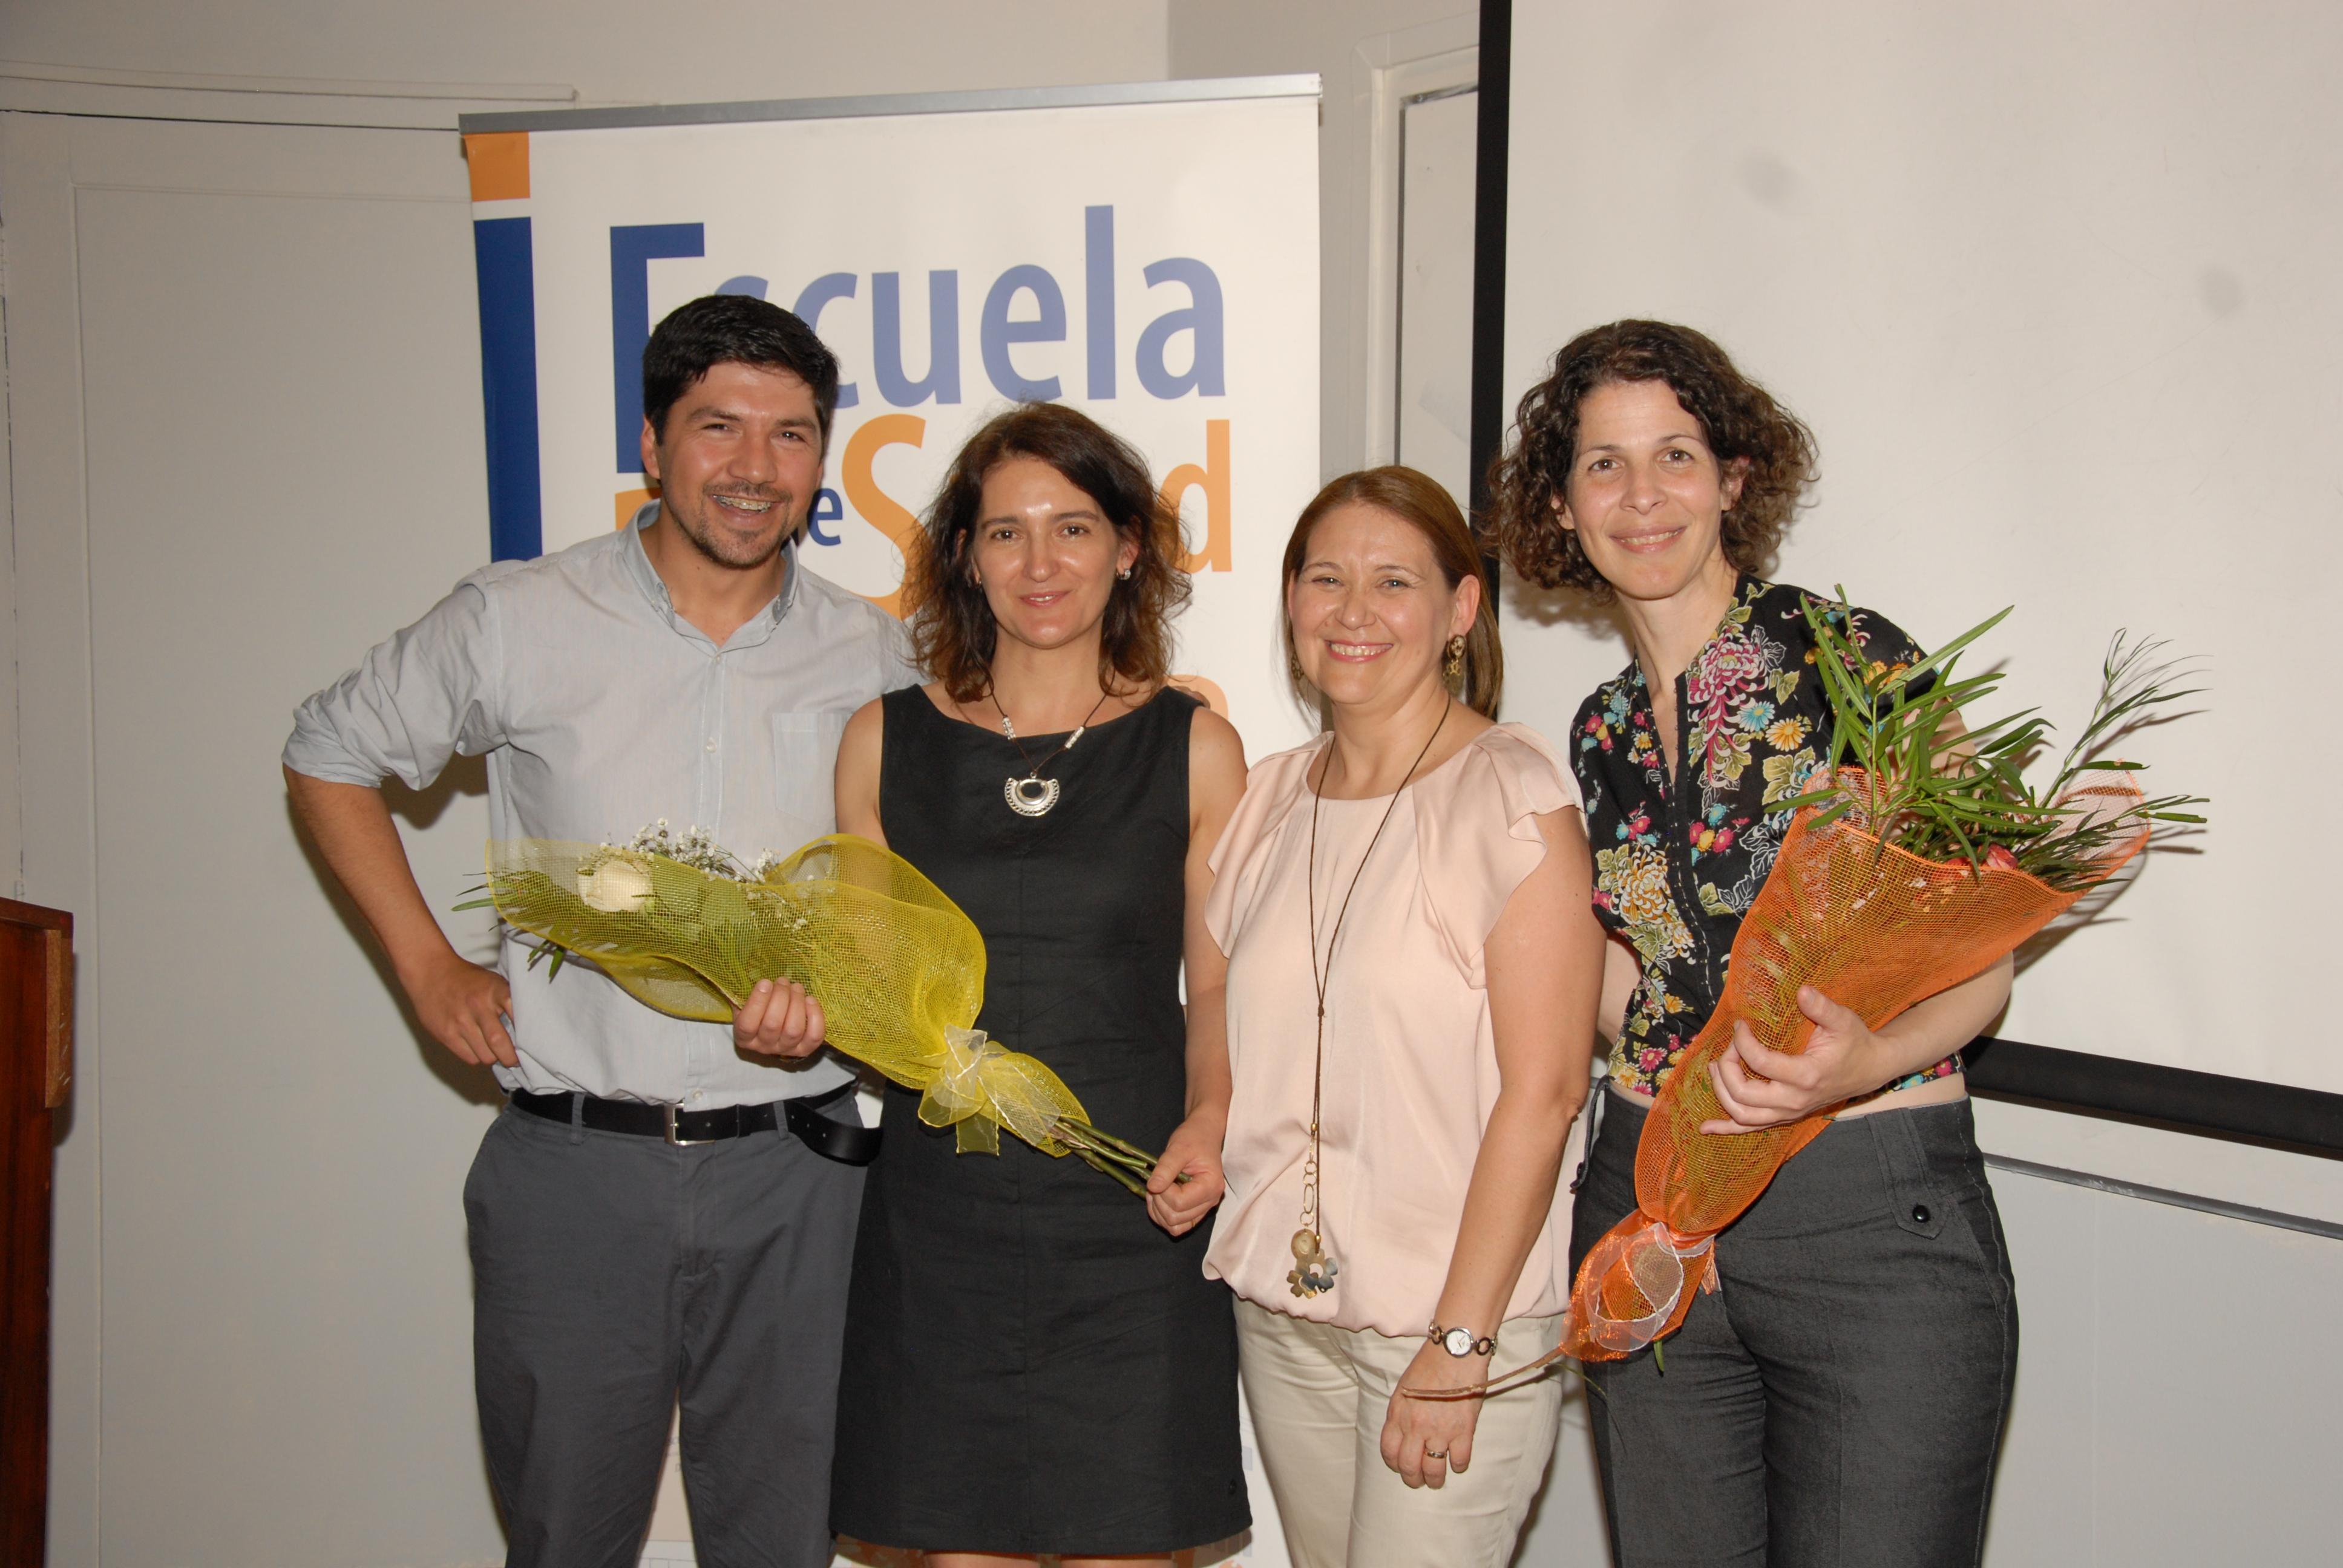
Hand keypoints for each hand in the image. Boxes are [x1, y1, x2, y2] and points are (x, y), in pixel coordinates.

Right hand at [401, 948, 515, 1068]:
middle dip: (510, 1057)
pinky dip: (477, 1056)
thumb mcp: (493, 982)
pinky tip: (477, 1047)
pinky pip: (469, 1057)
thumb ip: (508, 1002)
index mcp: (495, 990)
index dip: (527, 1032)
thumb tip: (526, 1029)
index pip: (518, 1013)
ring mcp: (460, 1021)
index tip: (531, 1041)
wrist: (431, 972)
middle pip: (500, 1043)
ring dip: (493, 1056)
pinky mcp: (446, 1034)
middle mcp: (478, 1005)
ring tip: (494, 1050)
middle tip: (514, 1059)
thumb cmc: (467, 980)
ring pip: (485, 1055)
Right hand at [732, 978, 827, 1057]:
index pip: (747, 1025)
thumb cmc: (758, 1009)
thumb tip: (759, 979)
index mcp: (743, 1037)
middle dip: (780, 997)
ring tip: (797, 987)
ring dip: (797, 1003)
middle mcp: (763, 1047)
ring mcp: (785, 1049)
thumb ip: (747, 994)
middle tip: (783, 980)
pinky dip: (815, 1016)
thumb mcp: (745, 1002)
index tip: (765, 982)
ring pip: (794, 1030)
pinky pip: (814, 1036)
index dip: (757, 1002)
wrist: (773, 1025)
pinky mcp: (804, 1049)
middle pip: (773, 1025)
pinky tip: (810, 1000)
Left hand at [1144, 1115, 1225, 1236]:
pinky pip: (1177, 1225)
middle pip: (1176, 1218)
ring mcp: (1203, 1208)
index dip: (1163, 1191)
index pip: (1179, 1203)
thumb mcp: (1178, 1147)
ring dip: (1159, 1210)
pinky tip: (1159, 1197)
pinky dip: (1162, 1215)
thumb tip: (1152, 1187)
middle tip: (1158, 1180)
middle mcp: (1210, 1202)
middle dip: (1159, 1201)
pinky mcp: (1195, 1211)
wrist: (1203, 1135)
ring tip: (1158, 1188)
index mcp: (1211, 1186)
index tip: (1161, 1174)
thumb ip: (1166, 1168)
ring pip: (1175, 1226)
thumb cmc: (1194, 1138)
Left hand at [1381, 1339, 1486, 1488]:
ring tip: (1437, 1480)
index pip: (1388, 1451)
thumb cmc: (1428, 1365)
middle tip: (1418, 1481)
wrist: (1454, 1352)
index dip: (1393, 1464)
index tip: (1400, 1467)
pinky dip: (1458, 1465)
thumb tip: (1403, 1434)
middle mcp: (1415, 1427)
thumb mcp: (1404, 1388)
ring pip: (1433, 1470)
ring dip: (1435, 1479)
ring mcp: (1440, 1431)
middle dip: (1412, 1479)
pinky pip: (1460, 1460)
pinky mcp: (1463, 1431)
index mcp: (1398, 1414)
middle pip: (1409, 1466)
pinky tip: (1458, 1463)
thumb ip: (1401, 1413)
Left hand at [1701, 984, 1882, 1132]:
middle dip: (1727, 1068)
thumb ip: (1822, 1006)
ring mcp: (1789, 1113)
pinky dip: (1726, 1129)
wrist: (1869, 1070)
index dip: (1742, 1041)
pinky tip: (1706, 1127)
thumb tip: (1802, 990)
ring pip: (1743, 1116)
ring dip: (1722, 1092)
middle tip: (1729, 1047)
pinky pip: (1751, 1129)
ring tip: (1716, 1068)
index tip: (1740, 1025)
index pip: (1760, 1062)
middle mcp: (1794, 1100)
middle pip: (1743, 1094)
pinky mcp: (1785, 1117)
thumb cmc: (1854, 1042)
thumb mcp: (1843, 1020)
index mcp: (1806, 1076)